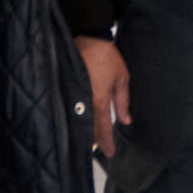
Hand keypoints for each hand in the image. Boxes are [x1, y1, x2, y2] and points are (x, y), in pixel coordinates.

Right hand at [75, 35, 131, 157]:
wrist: (88, 38)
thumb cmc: (107, 58)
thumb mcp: (122, 79)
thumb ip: (123, 102)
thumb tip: (126, 121)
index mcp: (100, 101)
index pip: (103, 129)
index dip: (107, 143)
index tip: (110, 153)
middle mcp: (85, 103)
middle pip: (88, 130)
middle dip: (94, 141)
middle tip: (100, 150)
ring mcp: (74, 97)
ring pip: (78, 122)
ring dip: (84, 132)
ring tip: (90, 141)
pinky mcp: (66, 90)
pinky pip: (71, 110)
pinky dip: (75, 119)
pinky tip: (78, 124)